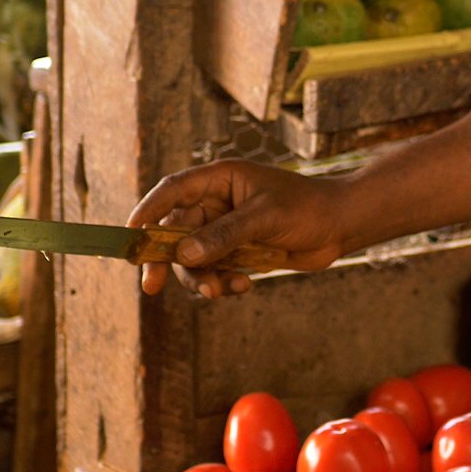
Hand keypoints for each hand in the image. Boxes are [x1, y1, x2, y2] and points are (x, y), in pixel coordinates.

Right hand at [128, 160, 353, 297]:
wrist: (341, 226)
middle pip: (175, 231)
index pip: (172, 191)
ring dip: (199, 278)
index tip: (129, 236)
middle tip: (151, 286)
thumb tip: (183, 253)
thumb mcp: (264, 218)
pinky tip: (244, 285)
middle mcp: (217, 203)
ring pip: (193, 258)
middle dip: (165, 260)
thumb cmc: (307, 208)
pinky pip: (215, 271)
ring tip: (218, 291)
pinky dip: (223, 282)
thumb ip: (224, 235)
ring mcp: (227, 229)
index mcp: (220, 180)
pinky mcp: (238, 252)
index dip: (147, 211)